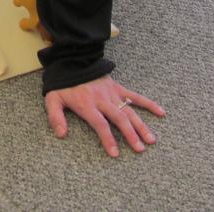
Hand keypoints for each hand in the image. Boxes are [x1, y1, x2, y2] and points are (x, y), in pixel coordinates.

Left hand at [44, 76, 164, 157]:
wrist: (72, 60)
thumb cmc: (63, 83)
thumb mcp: (52, 99)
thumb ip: (55, 117)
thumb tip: (61, 135)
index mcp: (87, 104)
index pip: (100, 124)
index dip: (108, 139)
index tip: (115, 153)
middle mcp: (102, 100)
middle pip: (119, 118)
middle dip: (130, 134)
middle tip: (140, 149)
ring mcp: (112, 93)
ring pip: (129, 110)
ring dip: (141, 125)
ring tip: (151, 139)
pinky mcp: (118, 87)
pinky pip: (135, 96)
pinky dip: (148, 103)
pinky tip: (161, 112)